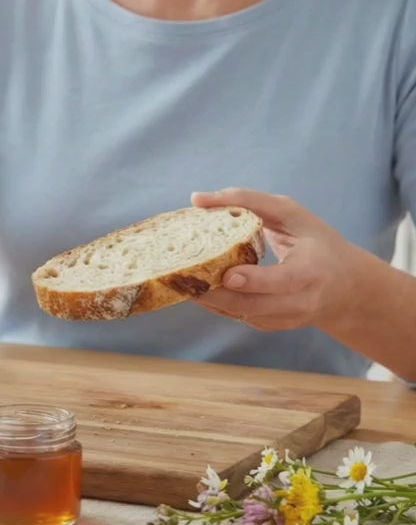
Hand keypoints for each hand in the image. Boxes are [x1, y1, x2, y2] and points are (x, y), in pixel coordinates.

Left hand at [189, 188, 361, 331]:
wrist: (346, 287)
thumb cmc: (315, 241)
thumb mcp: (292, 214)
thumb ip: (248, 201)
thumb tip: (197, 199)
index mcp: (312, 271)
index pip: (283, 281)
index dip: (255, 280)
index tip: (228, 274)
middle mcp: (300, 302)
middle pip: (253, 305)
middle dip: (216, 294)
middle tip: (184, 278)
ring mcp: (285, 319)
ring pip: (240, 315)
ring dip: (207, 300)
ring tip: (179, 281)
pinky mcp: (270, 326)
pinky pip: (237, 317)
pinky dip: (213, 303)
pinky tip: (193, 287)